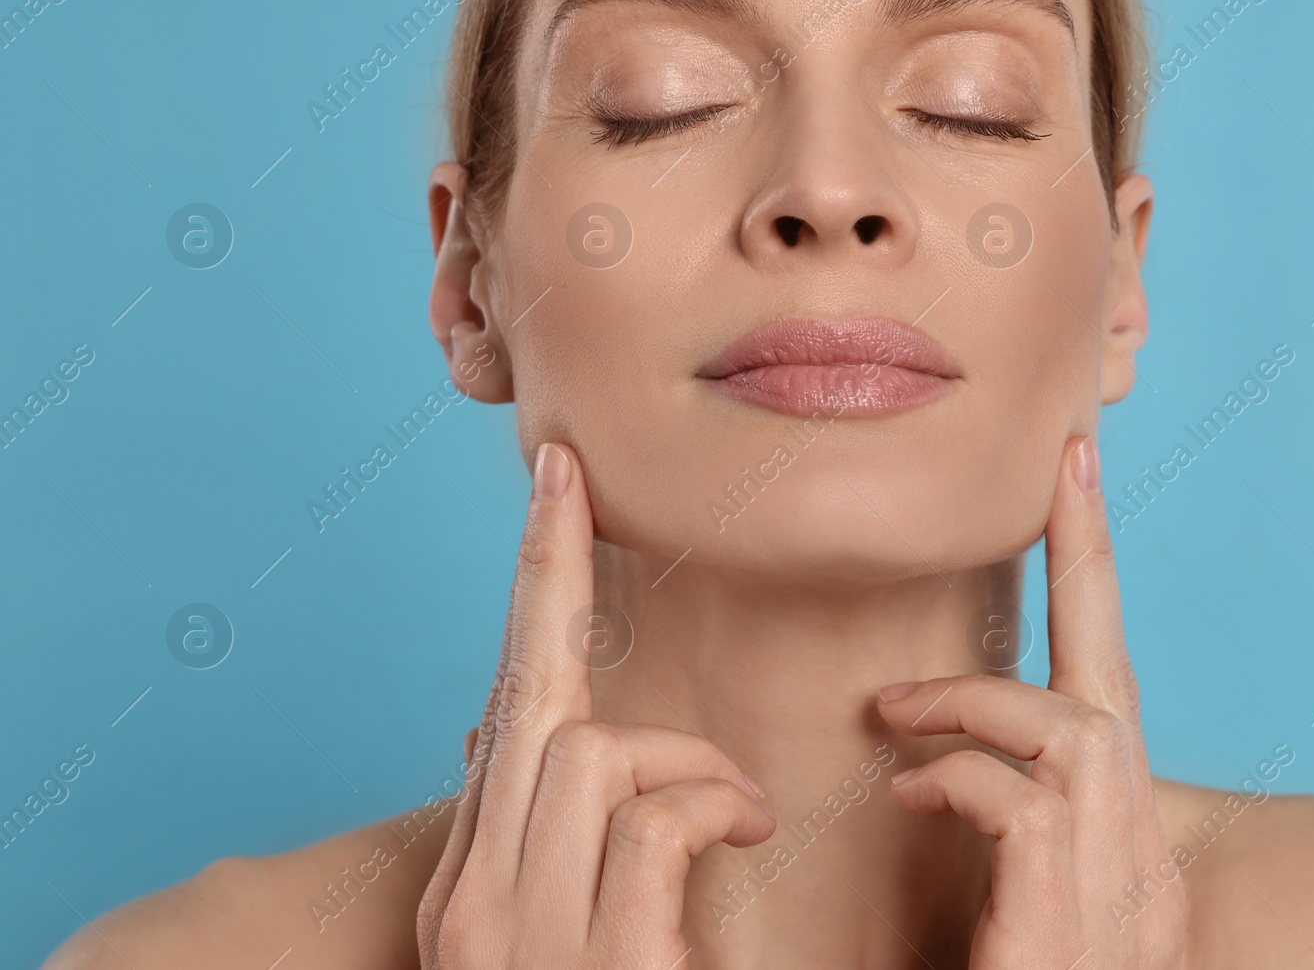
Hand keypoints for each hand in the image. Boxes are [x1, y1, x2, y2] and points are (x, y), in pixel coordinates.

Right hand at [416, 443, 775, 969]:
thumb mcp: (558, 938)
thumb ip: (553, 841)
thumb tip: (511, 734)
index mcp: (480, 888)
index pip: (506, 708)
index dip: (531, 588)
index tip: (552, 486)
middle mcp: (480, 902)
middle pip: (526, 702)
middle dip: (550, 584)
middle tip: (569, 485)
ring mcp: (522, 935)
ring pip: (589, 751)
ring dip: (678, 760)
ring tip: (729, 808)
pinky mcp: (588, 958)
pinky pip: (650, 819)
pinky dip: (705, 806)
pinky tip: (739, 832)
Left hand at [876, 435, 1186, 967]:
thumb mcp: (1005, 916)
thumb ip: (990, 835)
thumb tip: (928, 765)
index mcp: (1122, 857)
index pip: (1111, 692)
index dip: (1092, 575)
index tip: (1073, 471)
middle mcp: (1141, 868)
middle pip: (1109, 697)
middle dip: (1076, 586)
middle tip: (1034, 508)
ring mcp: (1123, 899)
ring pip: (1076, 734)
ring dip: (976, 710)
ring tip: (897, 719)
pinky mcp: (1077, 924)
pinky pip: (1026, 800)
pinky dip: (960, 779)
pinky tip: (909, 795)